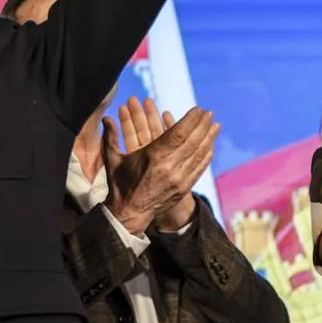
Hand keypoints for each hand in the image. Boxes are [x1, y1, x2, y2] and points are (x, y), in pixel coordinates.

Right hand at [103, 106, 218, 234]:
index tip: (198, 109)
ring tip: (216, 126)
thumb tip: (105, 118)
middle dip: (202, 126)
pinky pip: (199, 168)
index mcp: (153, 156)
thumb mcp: (111, 159)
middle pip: (192, 141)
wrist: (129, 212)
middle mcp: (169, 167)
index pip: (178, 133)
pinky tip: (210, 146)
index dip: (190, 120)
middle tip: (209, 113)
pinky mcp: (184, 188)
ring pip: (199, 154)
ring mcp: (179, 178)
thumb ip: (110, 136)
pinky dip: (206, 155)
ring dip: (208, 138)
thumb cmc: (119, 184)